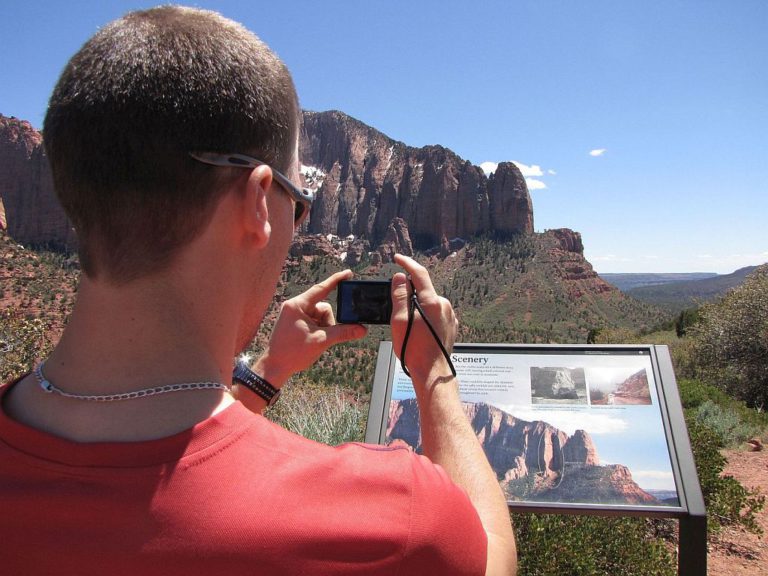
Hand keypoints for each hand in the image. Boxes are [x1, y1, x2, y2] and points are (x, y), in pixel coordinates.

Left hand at [254, 269, 366, 386]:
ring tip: (315, 341)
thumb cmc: (292, 353)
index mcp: (297, 305)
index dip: (336, 280)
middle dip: (328, 322)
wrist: (275, 367)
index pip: (321, 289)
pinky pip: (314, 321)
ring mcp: (295, 314)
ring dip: (324, 327)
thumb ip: (343, 332)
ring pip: (320, 316)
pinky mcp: (296, 322)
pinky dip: (318, 330)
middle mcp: (295, 306)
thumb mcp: (321, 341)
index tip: (348, 273)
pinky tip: (313, 341)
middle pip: (323, 307)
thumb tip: (362, 329)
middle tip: (324, 335)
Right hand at [390, 254, 457, 382]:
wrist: (432, 372)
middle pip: (423, 290)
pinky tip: (419, 331)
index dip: (407, 263)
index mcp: (431, 302)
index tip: (397, 258)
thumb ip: (400, 296)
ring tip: (409, 327)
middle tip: (397, 309)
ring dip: (418, 307)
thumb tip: (400, 277)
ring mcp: (450, 315)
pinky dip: (426, 316)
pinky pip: (436, 313)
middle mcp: (444, 305)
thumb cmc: (414, 350)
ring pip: (429, 302)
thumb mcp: (400, 321)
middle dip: (410, 293)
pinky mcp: (451, 325)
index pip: (419, 273)